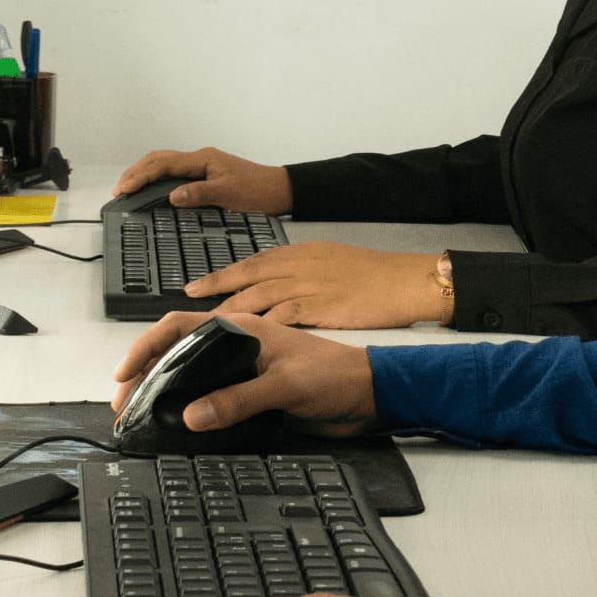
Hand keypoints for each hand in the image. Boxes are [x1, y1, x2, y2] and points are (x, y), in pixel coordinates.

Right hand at [110, 312, 376, 434]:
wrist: (366, 395)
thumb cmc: (335, 376)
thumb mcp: (285, 386)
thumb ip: (238, 399)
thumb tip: (191, 414)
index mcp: (242, 329)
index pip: (180, 326)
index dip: (146, 346)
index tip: (124, 373)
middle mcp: (237, 345)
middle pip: (177, 350)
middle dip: (145, 372)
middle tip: (123, 402)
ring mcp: (242, 367)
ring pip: (189, 372)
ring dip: (162, 388)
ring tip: (140, 412)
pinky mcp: (250, 391)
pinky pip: (209, 394)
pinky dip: (187, 404)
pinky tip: (176, 421)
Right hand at [113, 147, 292, 213]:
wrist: (281, 190)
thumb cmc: (259, 191)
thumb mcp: (229, 194)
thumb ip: (200, 194)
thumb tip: (172, 196)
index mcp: (202, 159)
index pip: (163, 164)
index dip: (140, 176)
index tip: (123, 189)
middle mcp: (200, 159)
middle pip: (159, 160)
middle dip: (136, 172)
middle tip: (118, 190)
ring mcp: (203, 166)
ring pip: (166, 166)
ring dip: (145, 175)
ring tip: (128, 189)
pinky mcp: (207, 176)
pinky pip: (175, 174)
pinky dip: (159, 180)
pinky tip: (153, 192)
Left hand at [183, 241, 453, 329]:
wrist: (406, 280)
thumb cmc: (377, 276)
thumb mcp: (335, 265)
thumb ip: (306, 276)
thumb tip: (283, 291)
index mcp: (302, 254)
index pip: (254, 262)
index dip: (224, 274)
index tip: (201, 284)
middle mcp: (299, 267)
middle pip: (246, 276)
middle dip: (216, 287)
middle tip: (190, 297)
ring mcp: (307, 286)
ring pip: (256, 296)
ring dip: (227, 312)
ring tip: (203, 330)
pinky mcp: (318, 307)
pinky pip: (279, 316)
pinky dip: (257, 329)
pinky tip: (241, 342)